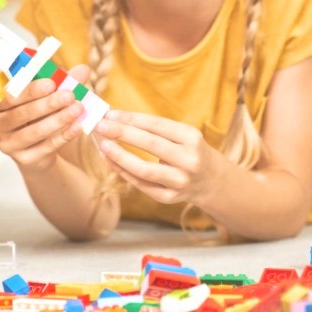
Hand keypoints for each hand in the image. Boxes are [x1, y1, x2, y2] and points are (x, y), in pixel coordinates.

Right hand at [0, 63, 89, 171]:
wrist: (39, 149)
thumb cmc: (39, 114)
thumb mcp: (48, 95)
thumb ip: (62, 83)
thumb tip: (83, 70)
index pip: (10, 96)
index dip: (30, 90)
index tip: (51, 83)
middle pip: (21, 114)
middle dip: (47, 104)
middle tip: (69, 96)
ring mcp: (7, 144)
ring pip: (34, 132)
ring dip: (58, 120)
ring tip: (77, 109)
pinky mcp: (23, 159)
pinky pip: (45, 147)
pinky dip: (63, 136)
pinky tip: (77, 127)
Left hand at [93, 109, 225, 205]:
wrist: (210, 181)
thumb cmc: (187, 150)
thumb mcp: (181, 135)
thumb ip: (152, 128)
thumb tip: (115, 118)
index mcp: (192, 138)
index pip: (157, 125)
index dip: (132, 118)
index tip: (111, 113)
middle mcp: (189, 160)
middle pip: (151, 144)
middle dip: (122, 133)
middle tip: (101, 126)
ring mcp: (180, 181)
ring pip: (144, 169)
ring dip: (120, 156)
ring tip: (103, 145)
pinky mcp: (170, 197)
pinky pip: (141, 184)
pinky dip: (123, 171)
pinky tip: (110, 160)